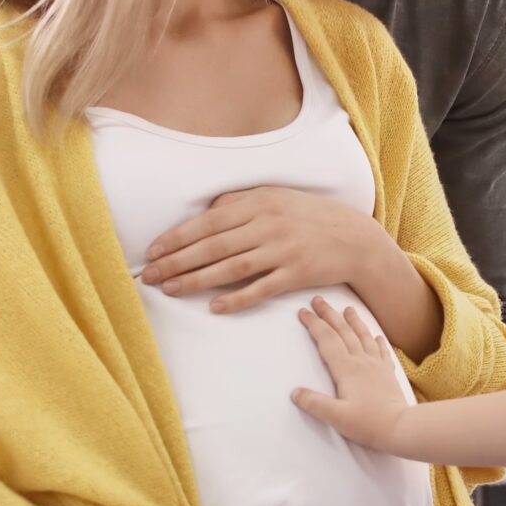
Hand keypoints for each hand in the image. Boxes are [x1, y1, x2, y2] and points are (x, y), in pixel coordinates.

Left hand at [142, 187, 388, 313]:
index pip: (208, 222)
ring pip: (231, 267)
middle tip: (150, 275)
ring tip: (171, 290)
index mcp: (258, 203)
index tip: (153, 250)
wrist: (354, 238)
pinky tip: (215, 307)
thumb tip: (206, 213)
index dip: (178, 237)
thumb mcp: (275, 198)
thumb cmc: (308, 217)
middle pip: (213, 246)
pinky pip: (261, 288)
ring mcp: (283, 250)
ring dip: (197, 280)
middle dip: (177, 261)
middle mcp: (268, 224)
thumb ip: (240, 203)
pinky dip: (237, 298)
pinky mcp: (296, 274)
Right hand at [289, 297, 411, 454]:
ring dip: (353, 321)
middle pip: (343, 332)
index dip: (314, 324)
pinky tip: (377, 336)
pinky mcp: (388, 374)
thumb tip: (295, 392)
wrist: (401, 428)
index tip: (303, 312)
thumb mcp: (336, 417)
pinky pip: (382, 352)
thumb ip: (314, 404)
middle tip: (319, 300)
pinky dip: (378, 341)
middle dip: (329, 314)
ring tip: (348, 308)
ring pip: (363, 336)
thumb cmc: (369, 424)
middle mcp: (362, 362)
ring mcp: (377, 366)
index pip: (326, 340)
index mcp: (346, 369)